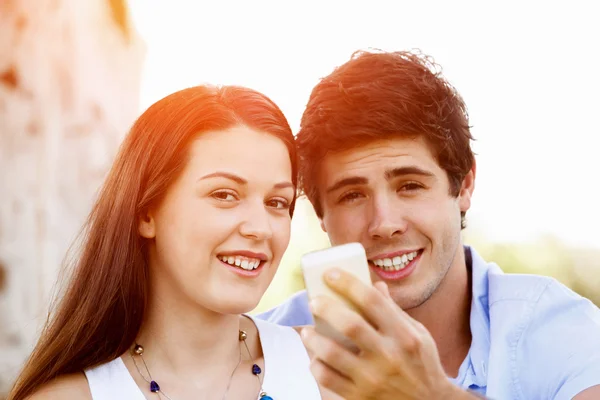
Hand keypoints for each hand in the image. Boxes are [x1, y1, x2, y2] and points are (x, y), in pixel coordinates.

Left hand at [300, 268, 477, 399]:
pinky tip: (316, 357)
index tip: (331, 274)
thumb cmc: (422, 364)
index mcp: (404, 335)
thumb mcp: (418, 334)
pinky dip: (316, 365)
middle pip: (349, 324)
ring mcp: (373, 379)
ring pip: (332, 353)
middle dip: (326, 307)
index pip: (372, 301)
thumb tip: (374, 284)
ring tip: (307, 331)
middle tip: (314, 301)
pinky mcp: (360, 397)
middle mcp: (389, 356)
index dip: (348, 283)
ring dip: (313, 337)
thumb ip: (394, 310)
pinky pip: (327, 378)